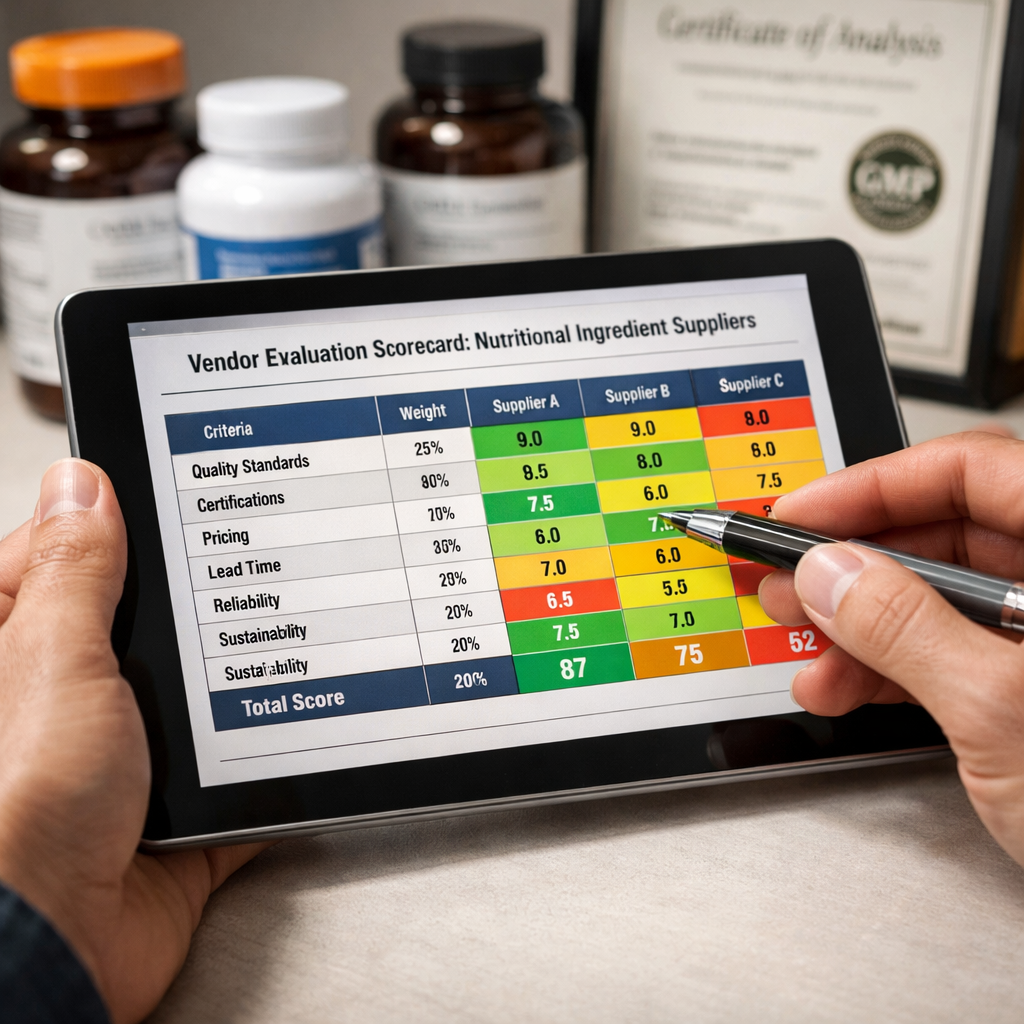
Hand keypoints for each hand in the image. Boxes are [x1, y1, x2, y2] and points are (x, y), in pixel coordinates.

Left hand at [0, 459, 265, 1022]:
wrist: (53, 946)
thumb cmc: (17, 809)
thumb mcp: (53, 657)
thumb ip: (76, 573)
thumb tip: (82, 486)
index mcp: (17, 650)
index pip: (64, 556)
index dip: (114, 524)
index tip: (178, 499)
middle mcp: (67, 700)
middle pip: (146, 625)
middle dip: (195, 614)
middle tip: (241, 580)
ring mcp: (124, 758)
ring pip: (198, 697)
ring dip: (235, 692)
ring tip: (276, 655)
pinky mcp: (173, 813)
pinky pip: (237, 773)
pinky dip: (268, 763)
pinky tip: (295, 735)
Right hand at [758, 431, 1023, 866]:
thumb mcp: (1003, 711)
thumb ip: (906, 628)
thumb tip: (831, 572)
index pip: (974, 473)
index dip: (874, 486)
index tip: (802, 515)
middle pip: (949, 534)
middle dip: (854, 563)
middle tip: (788, 577)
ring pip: (940, 600)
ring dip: (858, 622)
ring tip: (803, 643)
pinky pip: (950, 653)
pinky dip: (888, 666)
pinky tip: (841, 684)